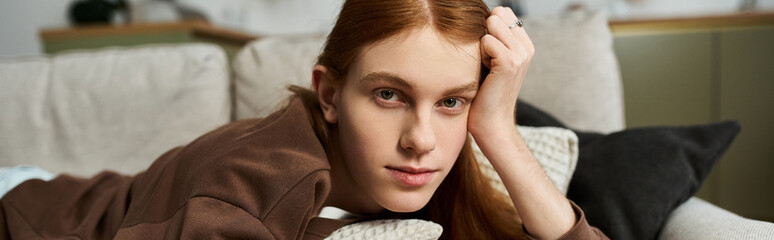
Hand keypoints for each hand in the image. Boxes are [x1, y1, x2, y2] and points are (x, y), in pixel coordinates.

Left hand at [468, 6, 534, 137]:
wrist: (492, 124)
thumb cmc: (485, 95)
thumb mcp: (491, 62)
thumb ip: (493, 39)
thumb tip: (483, 18)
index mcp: (524, 45)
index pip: (503, 12)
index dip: (487, 27)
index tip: (486, 52)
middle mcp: (526, 47)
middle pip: (498, 14)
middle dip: (484, 31)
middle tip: (484, 60)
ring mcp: (520, 54)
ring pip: (492, 24)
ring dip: (481, 43)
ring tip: (485, 66)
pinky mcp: (510, 62)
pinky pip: (486, 41)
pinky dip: (479, 54)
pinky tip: (485, 72)